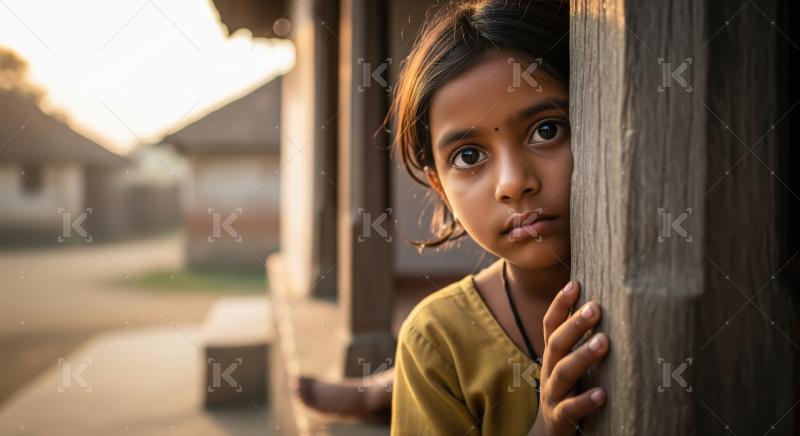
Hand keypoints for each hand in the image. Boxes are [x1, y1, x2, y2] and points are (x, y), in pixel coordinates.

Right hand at [539, 281, 607, 435]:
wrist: (550, 434)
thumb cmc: (568, 393)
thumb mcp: (568, 365)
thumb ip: (579, 343)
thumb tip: (602, 309)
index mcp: (551, 357)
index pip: (550, 326)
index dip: (560, 304)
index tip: (575, 284)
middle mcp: (548, 372)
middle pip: (555, 344)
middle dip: (574, 324)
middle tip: (596, 307)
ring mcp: (552, 395)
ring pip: (562, 373)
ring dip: (582, 356)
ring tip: (604, 342)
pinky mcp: (560, 419)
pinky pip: (570, 410)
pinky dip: (585, 400)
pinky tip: (603, 394)